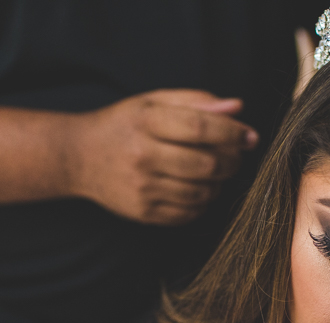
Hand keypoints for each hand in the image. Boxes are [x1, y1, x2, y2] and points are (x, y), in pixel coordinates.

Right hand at [64, 89, 258, 224]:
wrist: (79, 157)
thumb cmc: (125, 125)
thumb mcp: (153, 101)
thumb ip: (196, 102)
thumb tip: (237, 108)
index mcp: (146, 122)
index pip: (201, 129)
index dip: (232, 133)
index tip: (250, 136)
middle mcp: (143, 156)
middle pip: (206, 165)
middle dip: (231, 161)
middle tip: (235, 155)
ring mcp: (142, 188)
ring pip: (202, 193)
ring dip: (218, 183)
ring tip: (214, 171)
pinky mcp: (143, 213)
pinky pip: (189, 214)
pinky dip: (202, 203)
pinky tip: (197, 188)